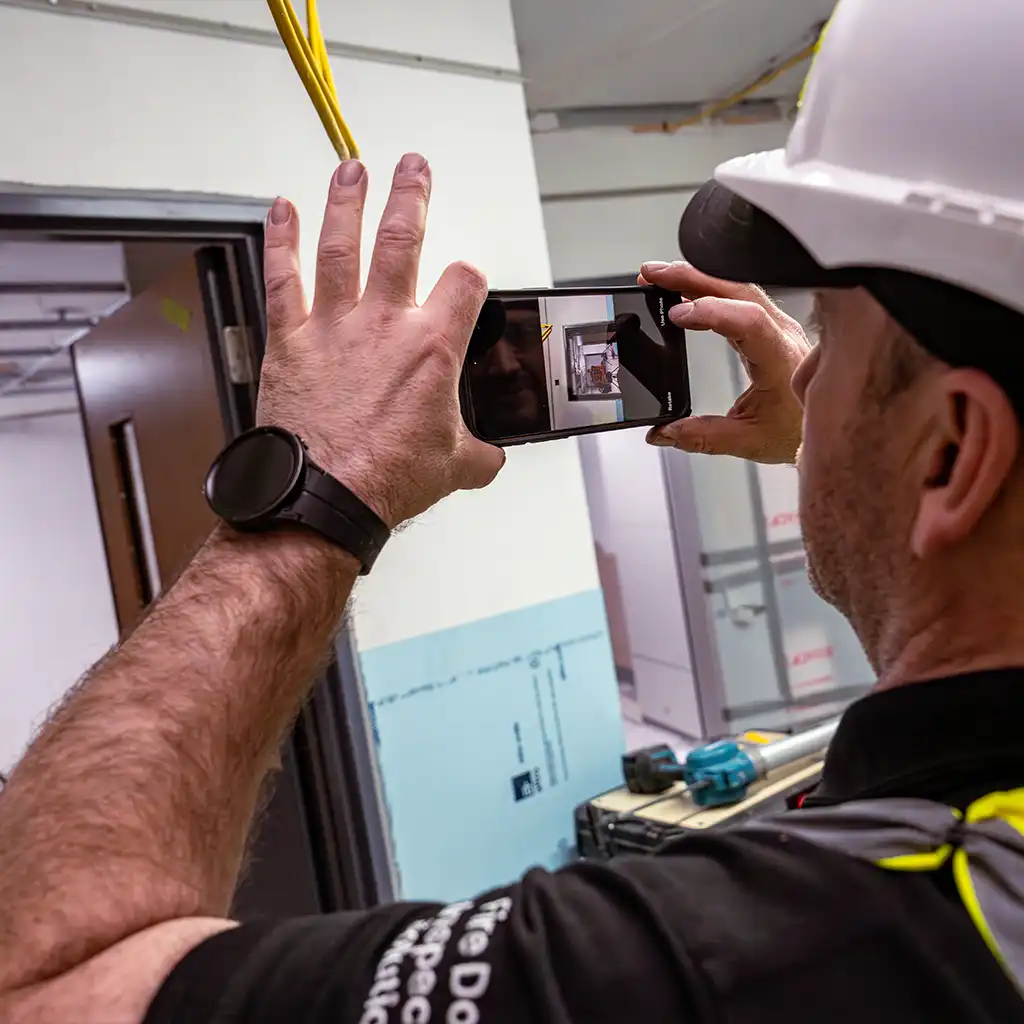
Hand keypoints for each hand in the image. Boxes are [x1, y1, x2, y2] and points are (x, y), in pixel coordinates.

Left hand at [257, 154, 504, 527]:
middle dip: (412, 196)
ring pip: (342, 246)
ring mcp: (333, 327)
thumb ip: (479, 454)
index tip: (465, 281)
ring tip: (352, 169)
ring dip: (347, 201)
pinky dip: (281, 240)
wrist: (323, 499)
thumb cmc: (383, 479)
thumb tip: (490, 458)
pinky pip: (283, 279)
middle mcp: (383, 324)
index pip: (463, 284)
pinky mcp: (291, 341)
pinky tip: (280, 211)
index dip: (469, 277)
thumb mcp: (452, 467)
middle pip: (403, 239)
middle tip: (414, 168)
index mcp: (431, 348)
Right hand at [638, 261, 810, 463]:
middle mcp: (782, 335)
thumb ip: (703, 437)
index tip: (676, 314)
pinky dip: (708, 288)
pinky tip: (684, 290)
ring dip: (697, 278)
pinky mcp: (769, 326)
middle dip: (692, 278)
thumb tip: (664, 432)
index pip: (749, 321)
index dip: (711, 312)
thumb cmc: (798, 430)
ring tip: (659, 278)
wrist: (829, 425)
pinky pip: (739, 296)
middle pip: (739, 291)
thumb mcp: (749, 442)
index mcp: (781, 361)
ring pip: (738, 287)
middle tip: (653, 275)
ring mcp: (777, 326)